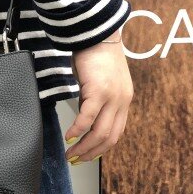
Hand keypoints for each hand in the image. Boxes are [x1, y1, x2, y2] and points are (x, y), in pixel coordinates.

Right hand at [64, 28, 132, 163]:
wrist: (97, 33)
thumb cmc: (95, 55)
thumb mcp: (99, 83)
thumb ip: (95, 101)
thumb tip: (83, 118)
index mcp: (124, 100)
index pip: (116, 133)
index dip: (100, 149)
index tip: (86, 156)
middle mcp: (122, 101)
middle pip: (109, 137)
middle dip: (90, 153)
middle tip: (75, 159)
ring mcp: (112, 97)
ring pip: (99, 132)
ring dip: (83, 146)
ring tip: (70, 152)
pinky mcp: (98, 91)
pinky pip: (87, 117)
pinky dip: (77, 129)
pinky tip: (68, 135)